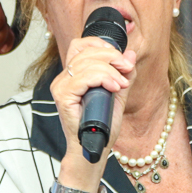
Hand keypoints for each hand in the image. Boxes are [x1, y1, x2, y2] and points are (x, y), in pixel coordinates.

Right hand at [49, 35, 136, 188]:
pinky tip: (114, 87)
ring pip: (87, 63)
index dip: (100, 44)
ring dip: (110, 69)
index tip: (120, 57)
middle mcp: (63, 79)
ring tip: (122, 83)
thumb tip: (130, 54)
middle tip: (127, 68)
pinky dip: (103, 78)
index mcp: (73, 75)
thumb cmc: (100, 127)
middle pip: (85, 51)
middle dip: (111, 56)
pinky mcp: (63, 97)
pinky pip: (84, 77)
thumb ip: (123, 75)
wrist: (94, 149)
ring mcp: (61, 87)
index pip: (80, 45)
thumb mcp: (117, 95)